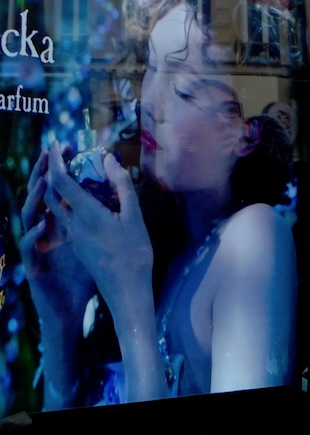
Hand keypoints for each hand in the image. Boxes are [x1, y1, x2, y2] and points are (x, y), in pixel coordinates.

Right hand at [18, 147, 97, 406]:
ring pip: (30, 220)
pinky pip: (30, 249)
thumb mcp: (96, 246)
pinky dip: (35, 235)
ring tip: (44, 181)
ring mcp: (38, 250)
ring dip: (36, 200)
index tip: (68, 146)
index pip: (58, 191)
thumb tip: (116, 195)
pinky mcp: (35, 268)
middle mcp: (47, 233)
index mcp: (63, 225)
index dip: (61, 169)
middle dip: (42, 175)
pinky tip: (43, 224)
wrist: (72, 312)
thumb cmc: (84, 278)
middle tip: (49, 154)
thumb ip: (102, 221)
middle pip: (39, 199)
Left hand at [43, 143, 151, 306]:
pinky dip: (68, 202)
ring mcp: (73, 236)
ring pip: (56, 206)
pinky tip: (85, 201)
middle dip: (52, 171)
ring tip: (73, 174)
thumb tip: (109, 160)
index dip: (55, 160)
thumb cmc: (134, 254)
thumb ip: (122, 186)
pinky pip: (65, 217)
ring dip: (58, 187)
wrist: (126, 290)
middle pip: (50, 192)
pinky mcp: (77, 245)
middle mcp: (72, 224)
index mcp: (84, 214)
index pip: (60, 180)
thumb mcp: (134, 217)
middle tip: (64, 156)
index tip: (58, 144)